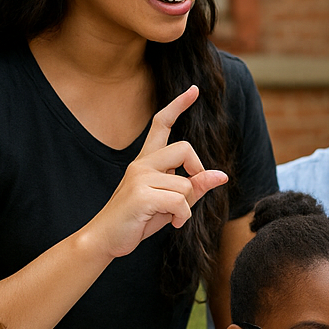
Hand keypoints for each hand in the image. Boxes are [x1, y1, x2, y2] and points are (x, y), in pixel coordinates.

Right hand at [85, 87, 229, 259]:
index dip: (178, 105)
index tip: (194, 89)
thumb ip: (194, 187)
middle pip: (184, 148)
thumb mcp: (172, 202)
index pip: (161, 124)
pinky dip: (183, 216)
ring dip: (187, 205)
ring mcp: (139, 177)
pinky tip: (173, 223)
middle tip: (190, 192)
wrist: (106, 239)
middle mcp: (142, 163)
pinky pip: (180, 201)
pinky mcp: (140, 194)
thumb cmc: (140, 219)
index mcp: (147, 161)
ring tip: (173, 216)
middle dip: (197, 170)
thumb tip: (222, 175)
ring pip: (185, 183)